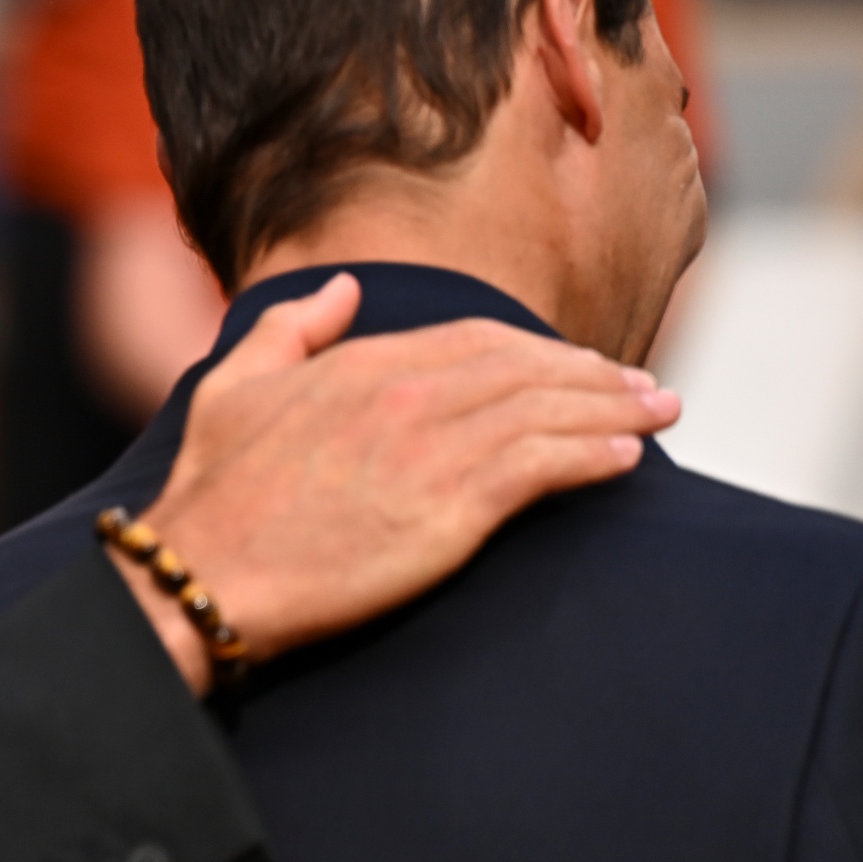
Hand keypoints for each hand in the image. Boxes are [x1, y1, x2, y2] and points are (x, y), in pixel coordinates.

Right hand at [119, 274, 680, 689]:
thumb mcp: (234, 386)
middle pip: (527, 369)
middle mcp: (406, 395)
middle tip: (643, 387)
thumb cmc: (213, 493)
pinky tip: (628, 459)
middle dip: (595, 375)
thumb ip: (293, 329)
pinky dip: (594, 457)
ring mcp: (431, 450)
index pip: (477, 339)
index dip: (537, 348)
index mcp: (362, 364)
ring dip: (615, 410)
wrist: (202, 572)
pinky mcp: (450, 511)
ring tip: (659, 413)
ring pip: (548, 414)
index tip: (576, 363)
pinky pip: (543, 470)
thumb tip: (346, 289)